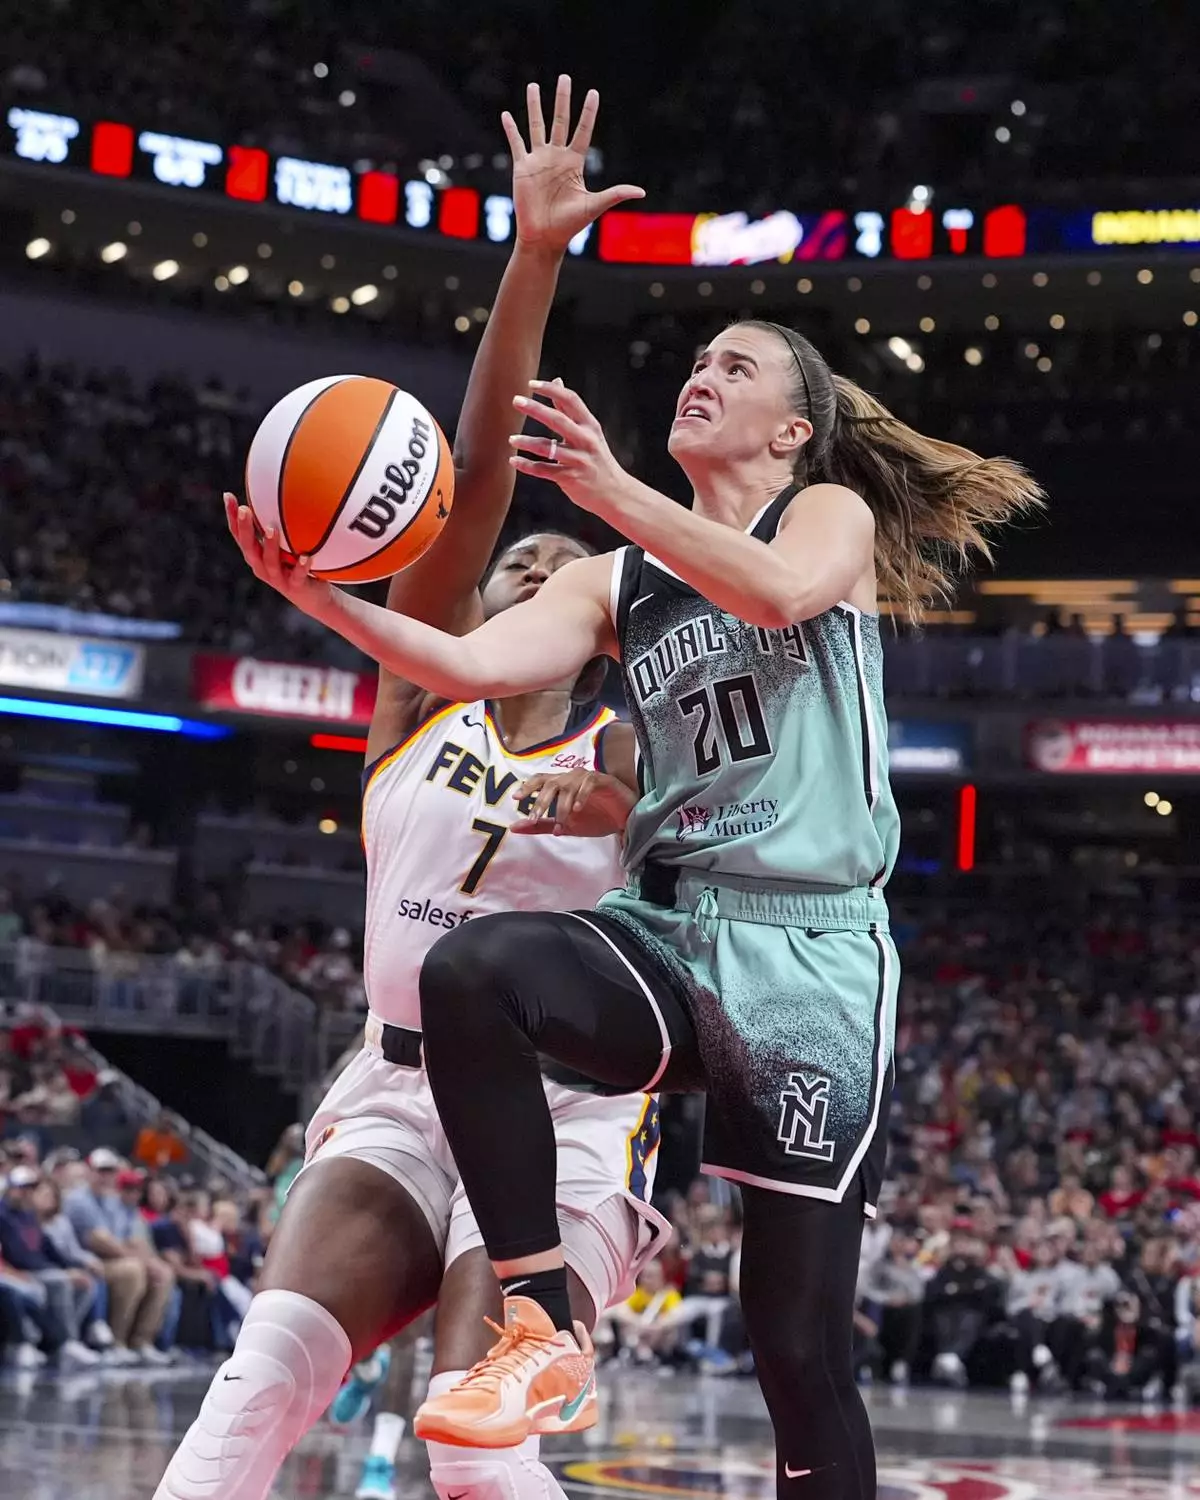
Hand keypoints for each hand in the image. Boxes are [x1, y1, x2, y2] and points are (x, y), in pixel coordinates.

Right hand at [225, 492, 333, 619]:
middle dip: (245, 529)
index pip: (239, 535)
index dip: (232, 517)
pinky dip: (301, 567)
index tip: (228, 496)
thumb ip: (282, 524)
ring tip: (271, 530)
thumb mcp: (289, 543)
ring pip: (270, 562)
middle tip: (244, 509)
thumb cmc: (298, 565)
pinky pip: (297, 577)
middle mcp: (262, 567)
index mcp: (256, 555)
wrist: (313, 597)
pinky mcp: (295, 588)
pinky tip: (306, 557)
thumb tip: (286, 490)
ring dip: (269, 546)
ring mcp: (278, 578)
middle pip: (248, 548)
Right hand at [505, 76, 642, 253]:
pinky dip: (511, 129)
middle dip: (562, 99)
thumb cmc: (569, 225)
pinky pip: (516, 143)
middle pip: (560, 121)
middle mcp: (557, 157)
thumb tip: (642, 192)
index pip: (583, 130)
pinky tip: (506, 115)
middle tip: (564, 77)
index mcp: (575, 163)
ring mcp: (539, 160)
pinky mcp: (522, 167)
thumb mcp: (594, 206)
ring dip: (535, 106)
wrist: (544, 238)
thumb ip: (616, 194)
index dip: (588, 112)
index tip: (593, 92)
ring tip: (534, 86)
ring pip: (536, 126)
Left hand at [509, 381, 629, 519]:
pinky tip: (513, 461)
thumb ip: (570, 408)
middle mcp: (586, 440)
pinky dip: (527, 466)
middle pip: (558, 420)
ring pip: (548, 448)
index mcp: (590, 425)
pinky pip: (544, 471)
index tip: (531, 384)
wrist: (614, 492)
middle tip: (516, 401)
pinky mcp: (570, 478)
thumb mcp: (588, 431)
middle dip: (536, 409)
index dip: (551, 390)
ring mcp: (578, 460)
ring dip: (527, 443)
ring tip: (511, 439)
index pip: (571, 400)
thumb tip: (557, 380)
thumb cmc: (596, 457)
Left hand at [511, 767, 635, 837]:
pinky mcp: (604, 780)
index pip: (540, 780)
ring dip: (562, 804)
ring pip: (568, 784)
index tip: (516, 798)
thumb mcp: (565, 826)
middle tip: (534, 817)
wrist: (623, 821)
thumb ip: (540, 826)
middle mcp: (572, 778)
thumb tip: (513, 828)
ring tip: (562, 821)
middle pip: (551, 782)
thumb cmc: (595, 819)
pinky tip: (578, 809)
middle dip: (541, 800)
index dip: (527, 786)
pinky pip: (589, 782)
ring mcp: (588, 777)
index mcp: (561, 785)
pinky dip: (581, 795)